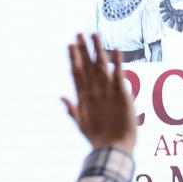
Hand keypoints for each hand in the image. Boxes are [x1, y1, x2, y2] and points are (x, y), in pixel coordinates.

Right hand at [62, 33, 136, 153]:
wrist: (112, 148)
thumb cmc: (98, 139)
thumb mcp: (81, 124)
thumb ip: (71, 109)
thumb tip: (61, 97)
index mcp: (83, 98)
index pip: (76, 73)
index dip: (73, 58)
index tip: (70, 45)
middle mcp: (93, 92)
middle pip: (86, 66)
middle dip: (82, 49)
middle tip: (78, 33)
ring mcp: (107, 92)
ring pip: (100, 65)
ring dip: (97, 49)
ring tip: (93, 34)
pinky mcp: (121, 94)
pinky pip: (119, 73)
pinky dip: (117, 61)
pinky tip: (115, 48)